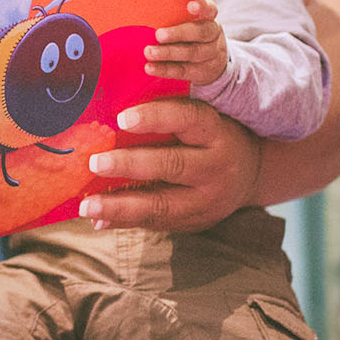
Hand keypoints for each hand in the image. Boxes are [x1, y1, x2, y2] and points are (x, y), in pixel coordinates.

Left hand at [77, 98, 262, 231]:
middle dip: (130, 165)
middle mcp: (216, 166)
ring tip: (87, 206)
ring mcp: (207, 200)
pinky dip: (125, 221)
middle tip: (94, 163)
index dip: (156, 117)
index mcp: (216, 132)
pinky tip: (99, 218)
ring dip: (120, 206)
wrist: (252, 174)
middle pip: (173, 165)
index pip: (189, 119)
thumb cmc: (213, 137)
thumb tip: (114, 118)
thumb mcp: (202, 121)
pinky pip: (156, 223)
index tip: (122, 118)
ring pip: (162, 204)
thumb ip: (169, 117)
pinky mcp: (196, 222)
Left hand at [144, 0, 225, 83]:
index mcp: (208, 18)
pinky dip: (165, 69)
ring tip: (149, 52)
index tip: (190, 6)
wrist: (212, 61)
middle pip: (200, 32)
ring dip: (168, 53)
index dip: (202, 7)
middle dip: (178, 33)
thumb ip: (174, 14)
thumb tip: (143, 8)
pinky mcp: (201, 72)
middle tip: (158, 34)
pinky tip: (150, 67)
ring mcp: (210, 54)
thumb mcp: (189, 21)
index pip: (209, 9)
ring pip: (191, 53)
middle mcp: (213, 35)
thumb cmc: (190, 32)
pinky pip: (182, 70)